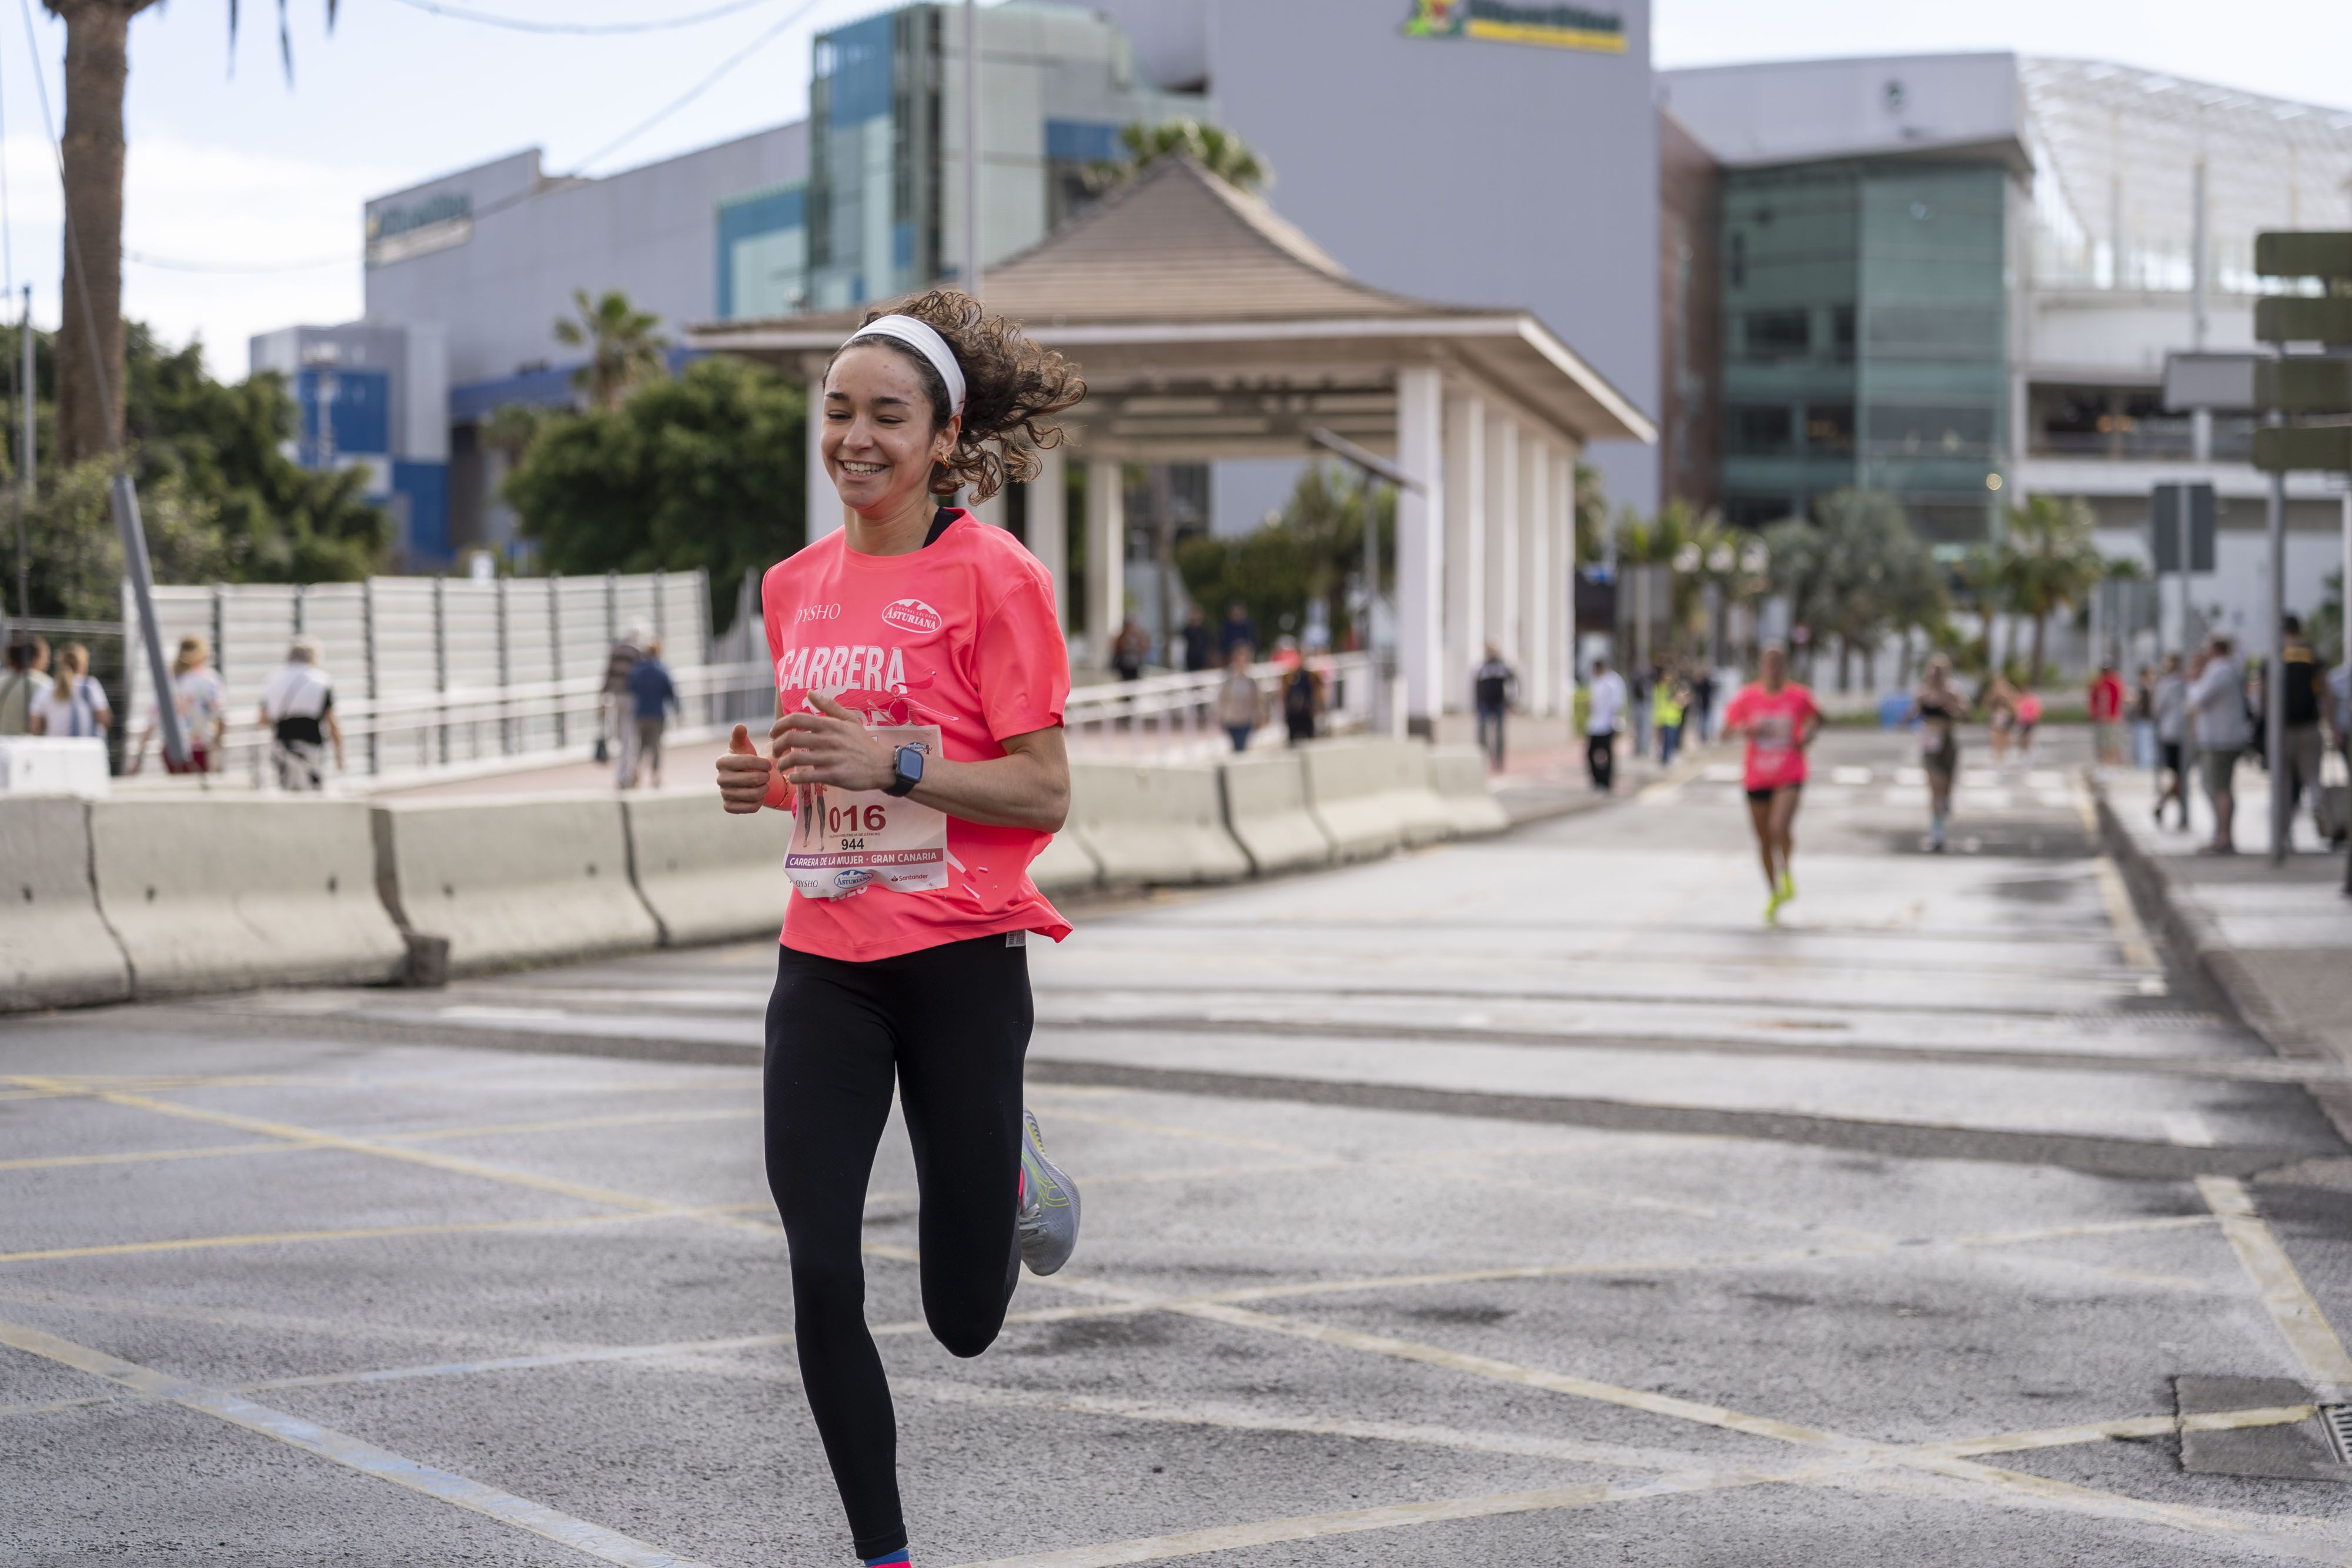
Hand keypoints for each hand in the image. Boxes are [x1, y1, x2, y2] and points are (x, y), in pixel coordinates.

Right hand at [716, 723, 773, 813]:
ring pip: (753, 794)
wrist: (741, 777)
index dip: (762, 763)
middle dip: (765, 777)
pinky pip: (750, 808)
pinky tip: (759, 795)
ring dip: (764, 790)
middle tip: (768, 775)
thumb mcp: (743, 746)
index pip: (747, 761)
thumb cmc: (744, 758)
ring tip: (765, 784)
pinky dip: (759, 802)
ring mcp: (724, 793)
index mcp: (722, 761)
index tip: (768, 764)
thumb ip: (740, 736)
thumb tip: (740, 726)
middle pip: (752, 780)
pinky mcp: (729, 806)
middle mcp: (720, 778)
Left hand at [772, 692, 893, 791]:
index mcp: (830, 725)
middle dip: (777, 746)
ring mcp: (831, 758)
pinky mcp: (834, 775)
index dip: (780, 725)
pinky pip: (807, 776)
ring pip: (796, 759)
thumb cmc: (863, 743)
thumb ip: (829, 706)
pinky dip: (795, 778)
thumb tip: (810, 692)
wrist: (882, 765)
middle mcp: (828, 739)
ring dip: (783, 764)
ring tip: (782, 766)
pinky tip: (793, 778)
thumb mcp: (850, 720)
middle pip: (791, 738)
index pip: (797, 719)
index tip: (773, 733)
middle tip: (775, 752)